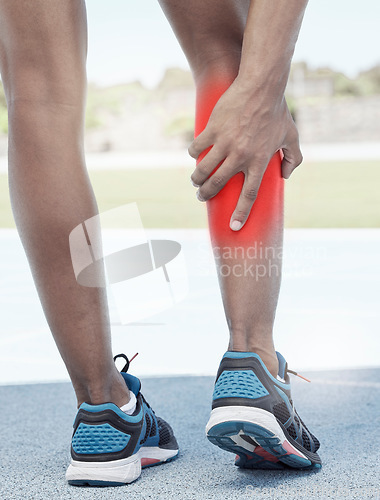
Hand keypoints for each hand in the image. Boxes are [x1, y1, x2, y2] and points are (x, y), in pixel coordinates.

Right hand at [188, 80, 302, 229]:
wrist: (261, 86)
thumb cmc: (277, 111)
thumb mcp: (292, 136)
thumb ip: (294, 158)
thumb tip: (286, 177)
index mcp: (259, 161)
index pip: (249, 195)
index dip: (241, 213)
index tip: (233, 226)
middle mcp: (241, 156)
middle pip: (218, 185)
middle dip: (206, 195)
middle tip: (201, 197)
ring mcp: (225, 143)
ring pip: (203, 170)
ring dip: (196, 179)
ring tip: (195, 181)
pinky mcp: (213, 129)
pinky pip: (197, 147)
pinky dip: (193, 153)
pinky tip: (194, 154)